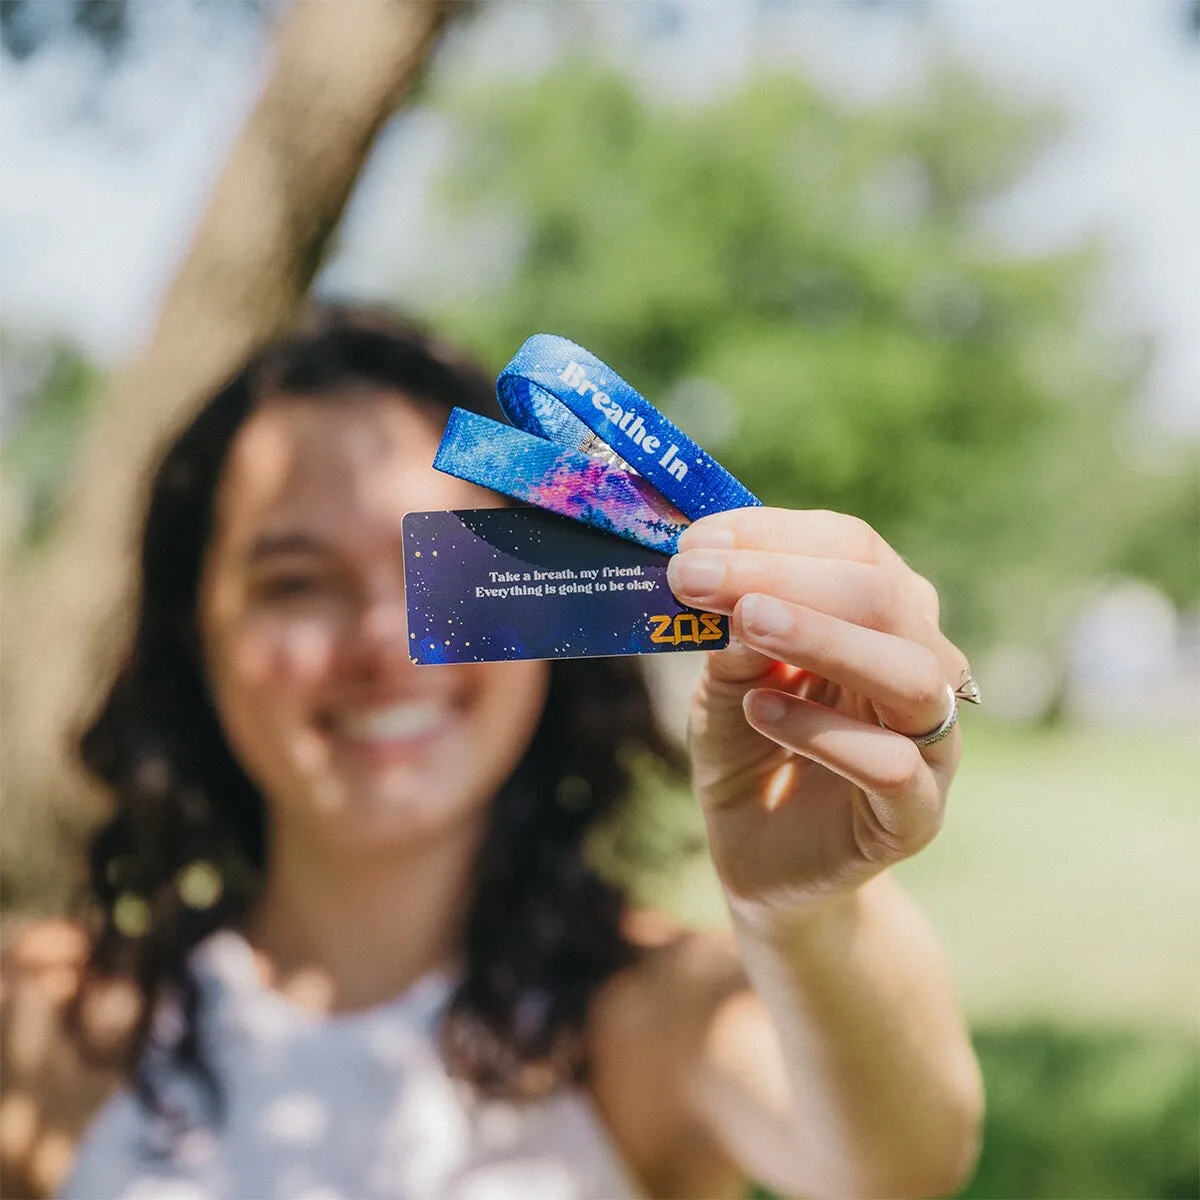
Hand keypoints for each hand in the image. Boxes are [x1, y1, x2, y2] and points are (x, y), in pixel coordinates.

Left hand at [666, 508, 969, 919]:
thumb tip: (726, 577)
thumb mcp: (727, 677)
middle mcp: (924, 664)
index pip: (852, 548)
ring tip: (744, 624)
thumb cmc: (750, 748)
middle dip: (786, 577)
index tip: (695, 541)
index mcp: (884, 616)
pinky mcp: (917, 814)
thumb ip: (733, 632)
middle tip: (696, 577)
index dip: (775, 535)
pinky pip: (893, 765)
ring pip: (910, 673)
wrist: (761, 856)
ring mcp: (932, 742)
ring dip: (823, 638)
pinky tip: (759, 712)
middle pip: (886, 596)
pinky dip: (823, 733)